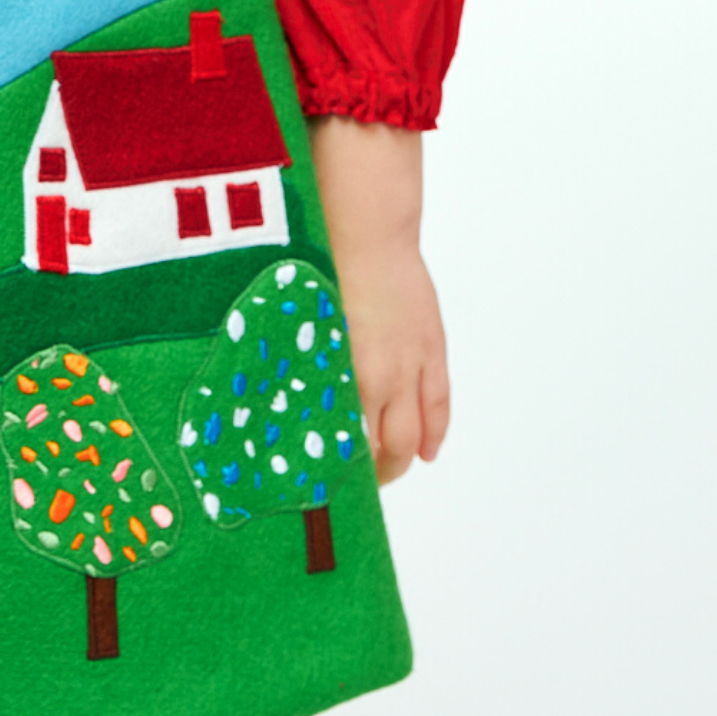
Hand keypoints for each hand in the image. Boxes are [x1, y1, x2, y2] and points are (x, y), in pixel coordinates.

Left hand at [308, 116, 449, 483]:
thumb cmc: (318, 269)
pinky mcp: (431, 347)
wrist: (366, 228)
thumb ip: (297, 365)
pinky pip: (439, 403)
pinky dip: (435, 432)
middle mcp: (381, 374)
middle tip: (352, 486)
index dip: (334, 467)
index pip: (342, 440)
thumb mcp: (300, 324)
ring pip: (414, 432)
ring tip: (386, 474)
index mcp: (342, 371)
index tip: (319, 483)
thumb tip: (277, 401)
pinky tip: (427, 452)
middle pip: (384, 446)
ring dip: (401, 458)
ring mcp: (412, 362)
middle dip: (371, 473)